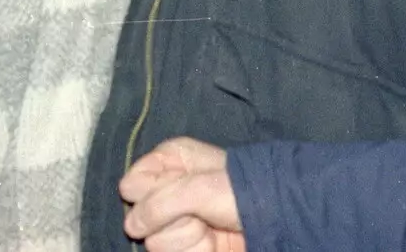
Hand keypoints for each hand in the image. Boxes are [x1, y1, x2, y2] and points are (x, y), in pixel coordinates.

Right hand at [121, 138, 244, 251]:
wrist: (275, 220)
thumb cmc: (241, 191)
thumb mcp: (199, 187)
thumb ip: (160, 203)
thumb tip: (130, 227)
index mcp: (168, 163)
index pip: (131, 185)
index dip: (150, 192)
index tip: (176, 189)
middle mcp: (165, 191)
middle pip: (139, 217)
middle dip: (170, 217)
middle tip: (199, 211)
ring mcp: (174, 222)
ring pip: (153, 242)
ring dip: (185, 236)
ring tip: (209, 226)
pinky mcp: (183, 246)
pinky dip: (193, 251)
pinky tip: (210, 242)